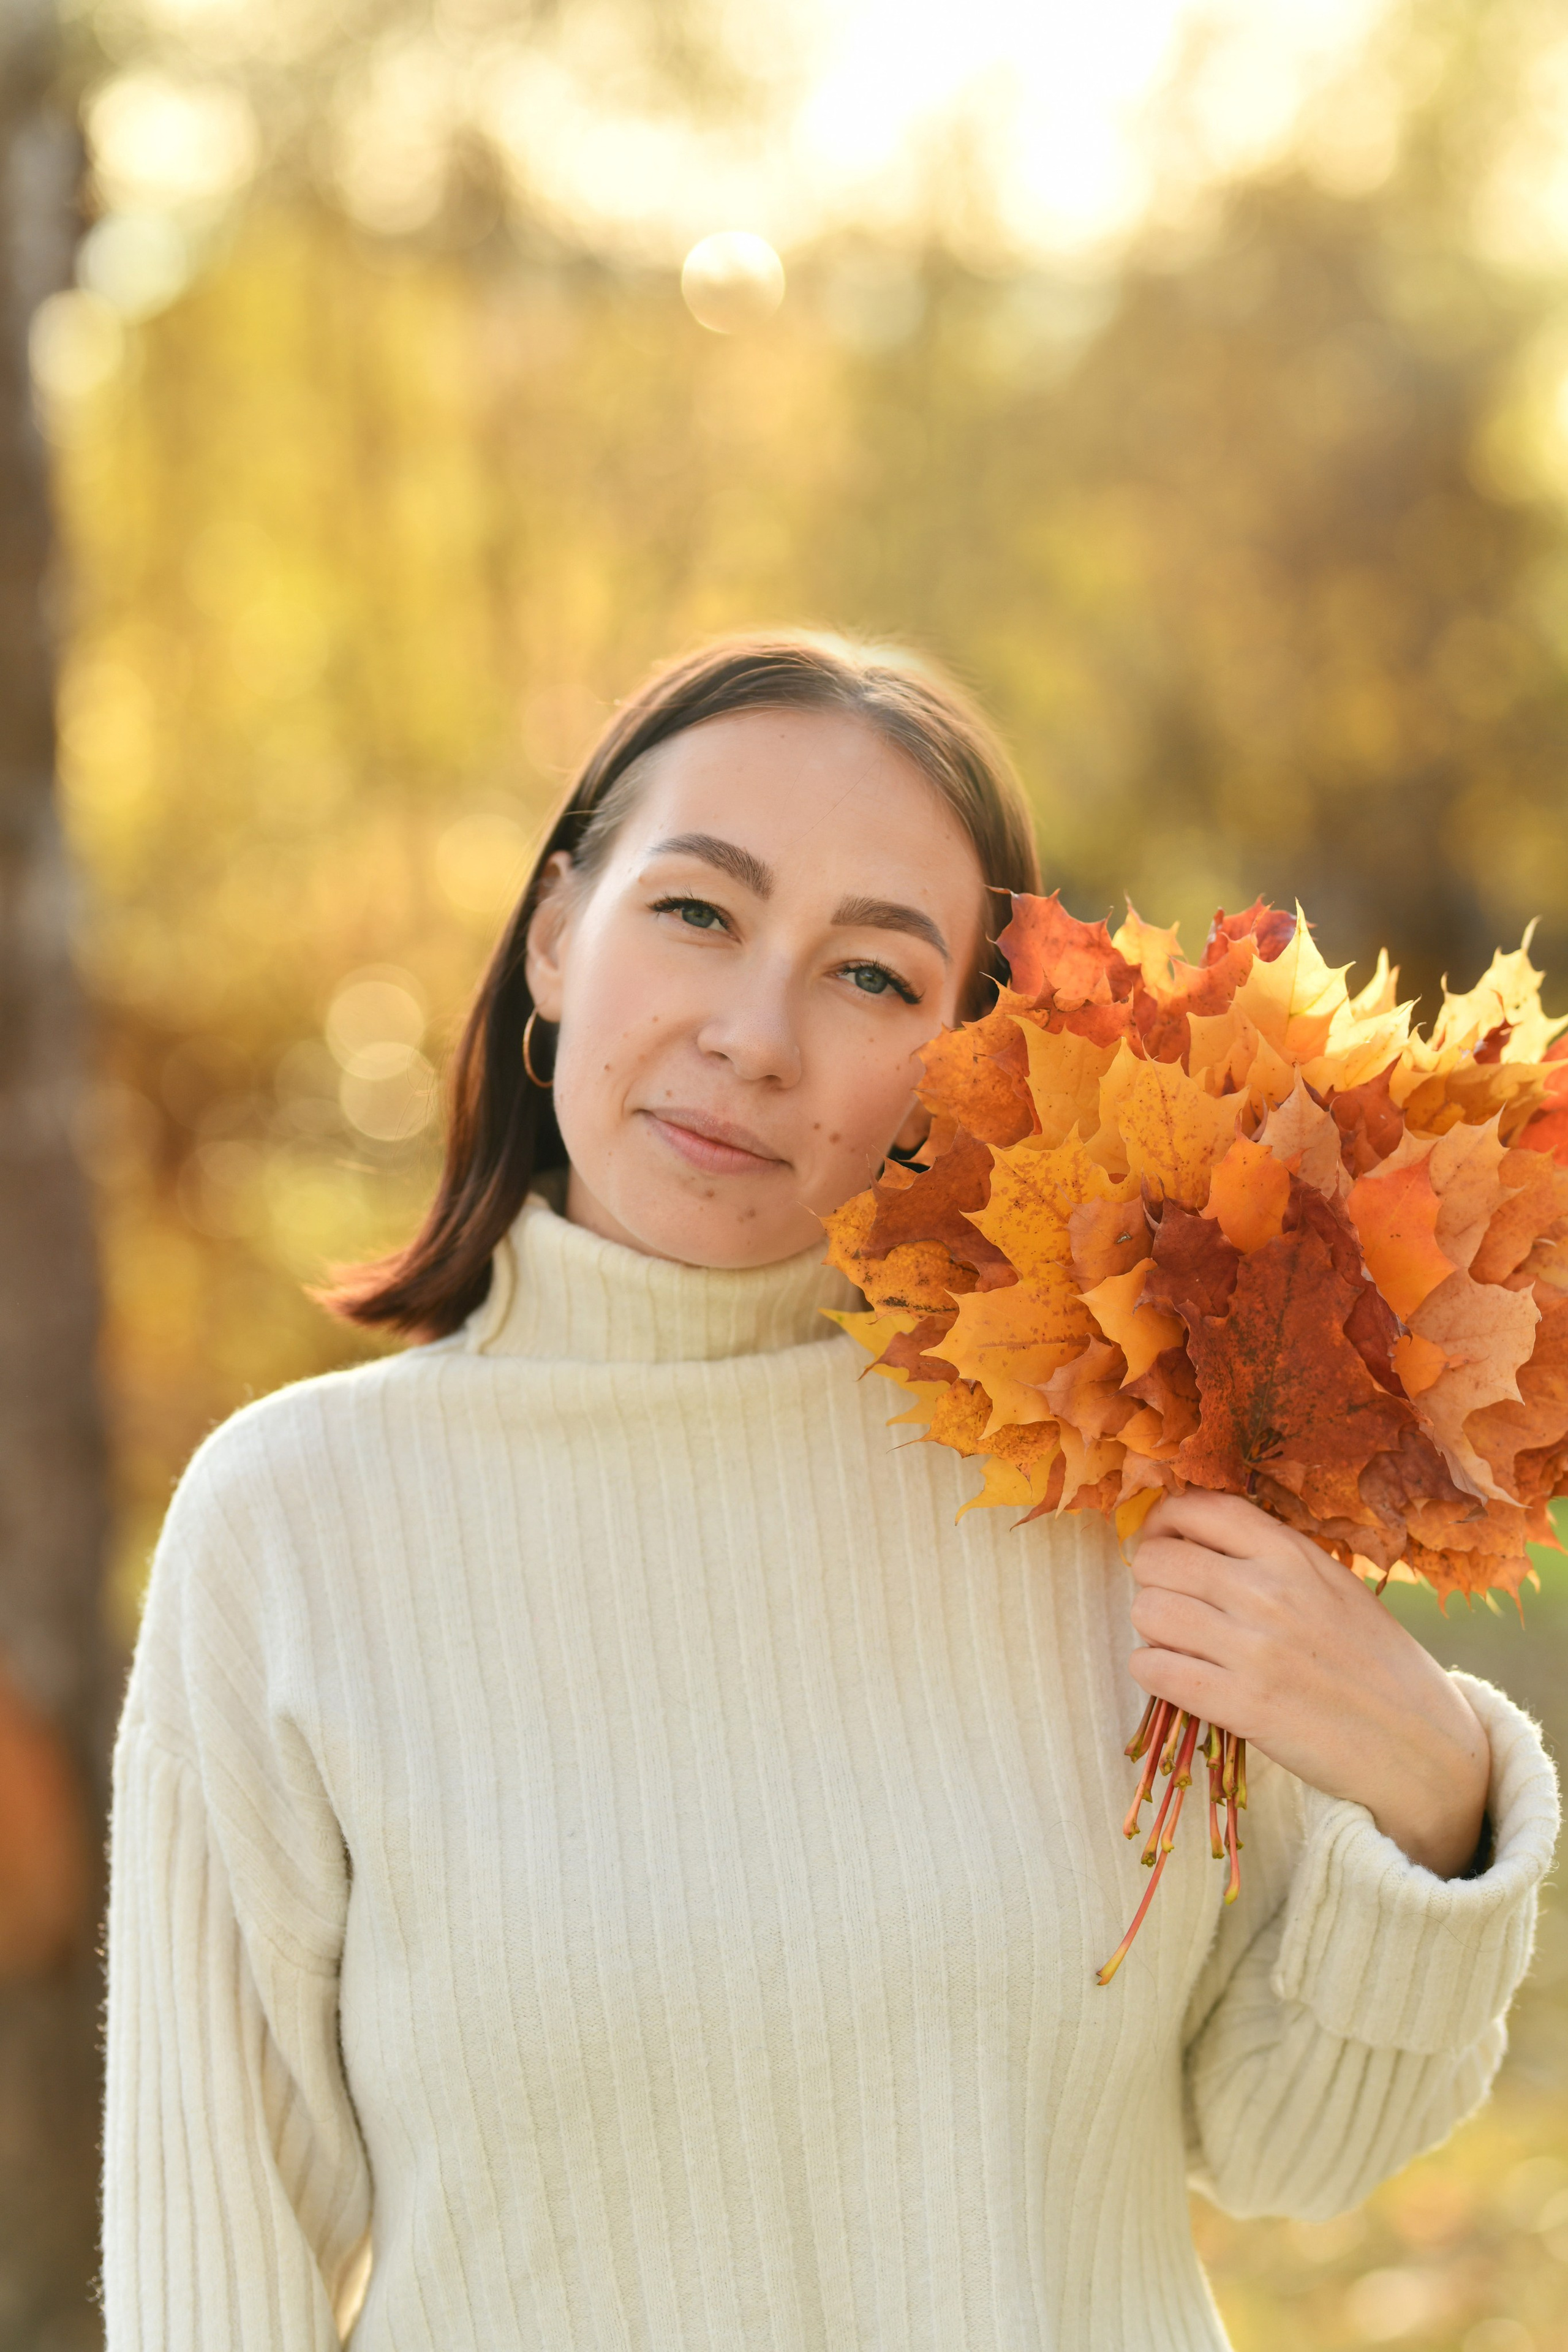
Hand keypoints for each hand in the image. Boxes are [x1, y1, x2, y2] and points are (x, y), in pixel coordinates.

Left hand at [1128, 1492, 1490, 1879]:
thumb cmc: (1375, 1662)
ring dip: (1153, 1630)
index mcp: (1292, 1553)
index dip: (1164, 1525)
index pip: (1195, 1507)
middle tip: (1177, 1606)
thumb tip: (1192, 1537)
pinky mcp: (1242, 1706)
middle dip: (1153, 1582)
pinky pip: (1153, 1669)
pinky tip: (1180, 1680)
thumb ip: (1269, 1556)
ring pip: (1147, 1612)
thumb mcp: (1333, 1585)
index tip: (1167, 1546)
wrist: (1421, 1745)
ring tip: (1181, 1645)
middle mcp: (1267, 1591)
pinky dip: (1155, 1673)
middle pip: (1155, 1559)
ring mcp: (1254, 1649)